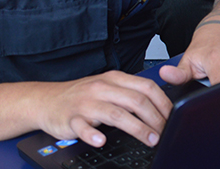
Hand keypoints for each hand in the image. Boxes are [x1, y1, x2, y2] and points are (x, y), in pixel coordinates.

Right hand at [35, 71, 171, 147]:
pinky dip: (93, 134)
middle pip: (136, 101)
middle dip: (155, 118)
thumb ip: (130, 93)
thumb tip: (159, 107)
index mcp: (114, 79)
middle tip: (164, 133)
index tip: (173, 117)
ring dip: (137, 128)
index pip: (146, 87)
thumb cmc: (82, 96)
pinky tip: (102, 140)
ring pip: (116, 114)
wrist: (46, 100)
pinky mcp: (71, 118)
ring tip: (150, 139)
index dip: (163, 103)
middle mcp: (102, 88)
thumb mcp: (108, 88)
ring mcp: (86, 103)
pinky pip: (83, 127)